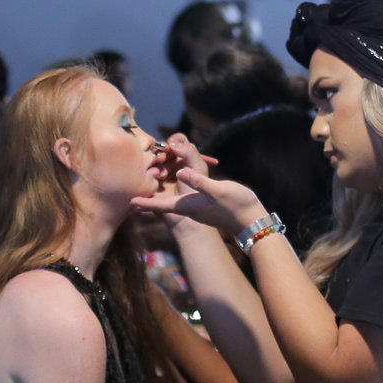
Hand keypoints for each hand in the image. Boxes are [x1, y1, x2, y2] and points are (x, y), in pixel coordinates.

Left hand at [131, 136, 261, 236]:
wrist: (252, 219)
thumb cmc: (236, 206)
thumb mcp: (217, 191)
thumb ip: (198, 181)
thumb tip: (181, 171)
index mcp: (188, 204)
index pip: (162, 205)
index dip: (146, 204)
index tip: (130, 204)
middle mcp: (188, 205)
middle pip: (164, 196)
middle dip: (153, 184)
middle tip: (146, 166)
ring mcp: (195, 203)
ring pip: (174, 189)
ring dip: (166, 176)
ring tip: (158, 163)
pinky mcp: (203, 198)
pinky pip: (185, 186)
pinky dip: (179, 174)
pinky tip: (180, 166)